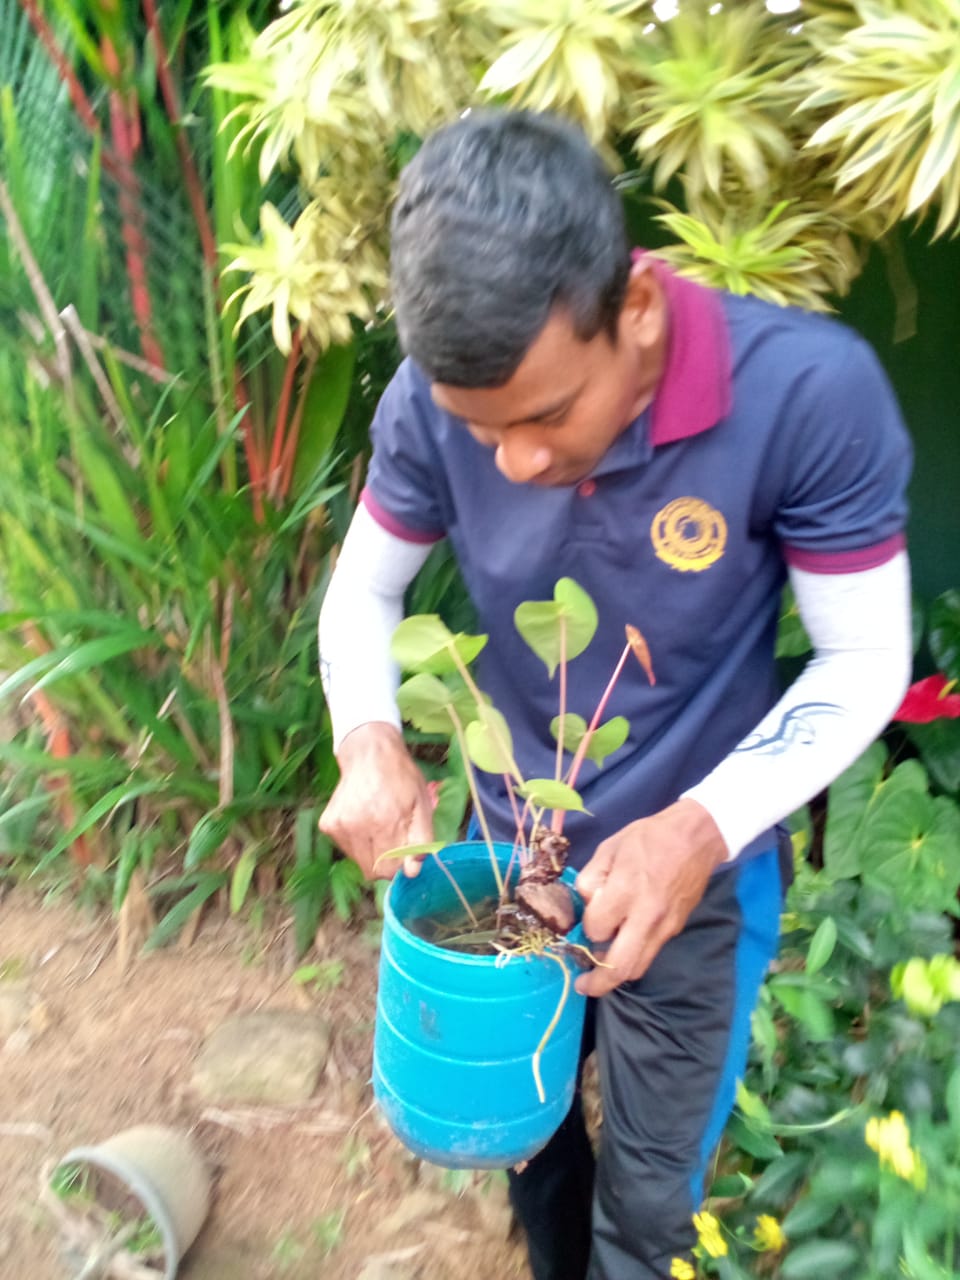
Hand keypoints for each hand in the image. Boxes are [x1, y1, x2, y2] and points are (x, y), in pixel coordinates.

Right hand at [318, 722, 434, 879]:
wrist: (369, 753)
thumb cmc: (401, 778)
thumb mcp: (422, 804)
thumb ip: (421, 840)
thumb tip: (412, 872)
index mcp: (385, 822)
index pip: (390, 870)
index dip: (400, 864)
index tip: (404, 848)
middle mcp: (358, 826)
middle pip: (372, 870)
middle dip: (386, 860)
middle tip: (392, 835)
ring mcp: (339, 826)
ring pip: (358, 861)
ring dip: (370, 851)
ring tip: (377, 824)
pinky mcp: (328, 824)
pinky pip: (346, 848)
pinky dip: (356, 841)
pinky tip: (362, 819)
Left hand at [574, 799, 727, 996]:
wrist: (696, 838)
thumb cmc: (648, 838)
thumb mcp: (609, 848)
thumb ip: (590, 878)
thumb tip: (586, 905)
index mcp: (626, 890)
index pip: (597, 928)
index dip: (587, 925)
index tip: (587, 914)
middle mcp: (647, 915)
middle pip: (620, 966)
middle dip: (598, 983)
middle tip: (582, 986)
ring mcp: (665, 926)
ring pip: (638, 967)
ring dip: (616, 975)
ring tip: (599, 973)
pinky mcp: (675, 929)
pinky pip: (650, 953)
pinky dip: (633, 958)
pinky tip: (622, 947)